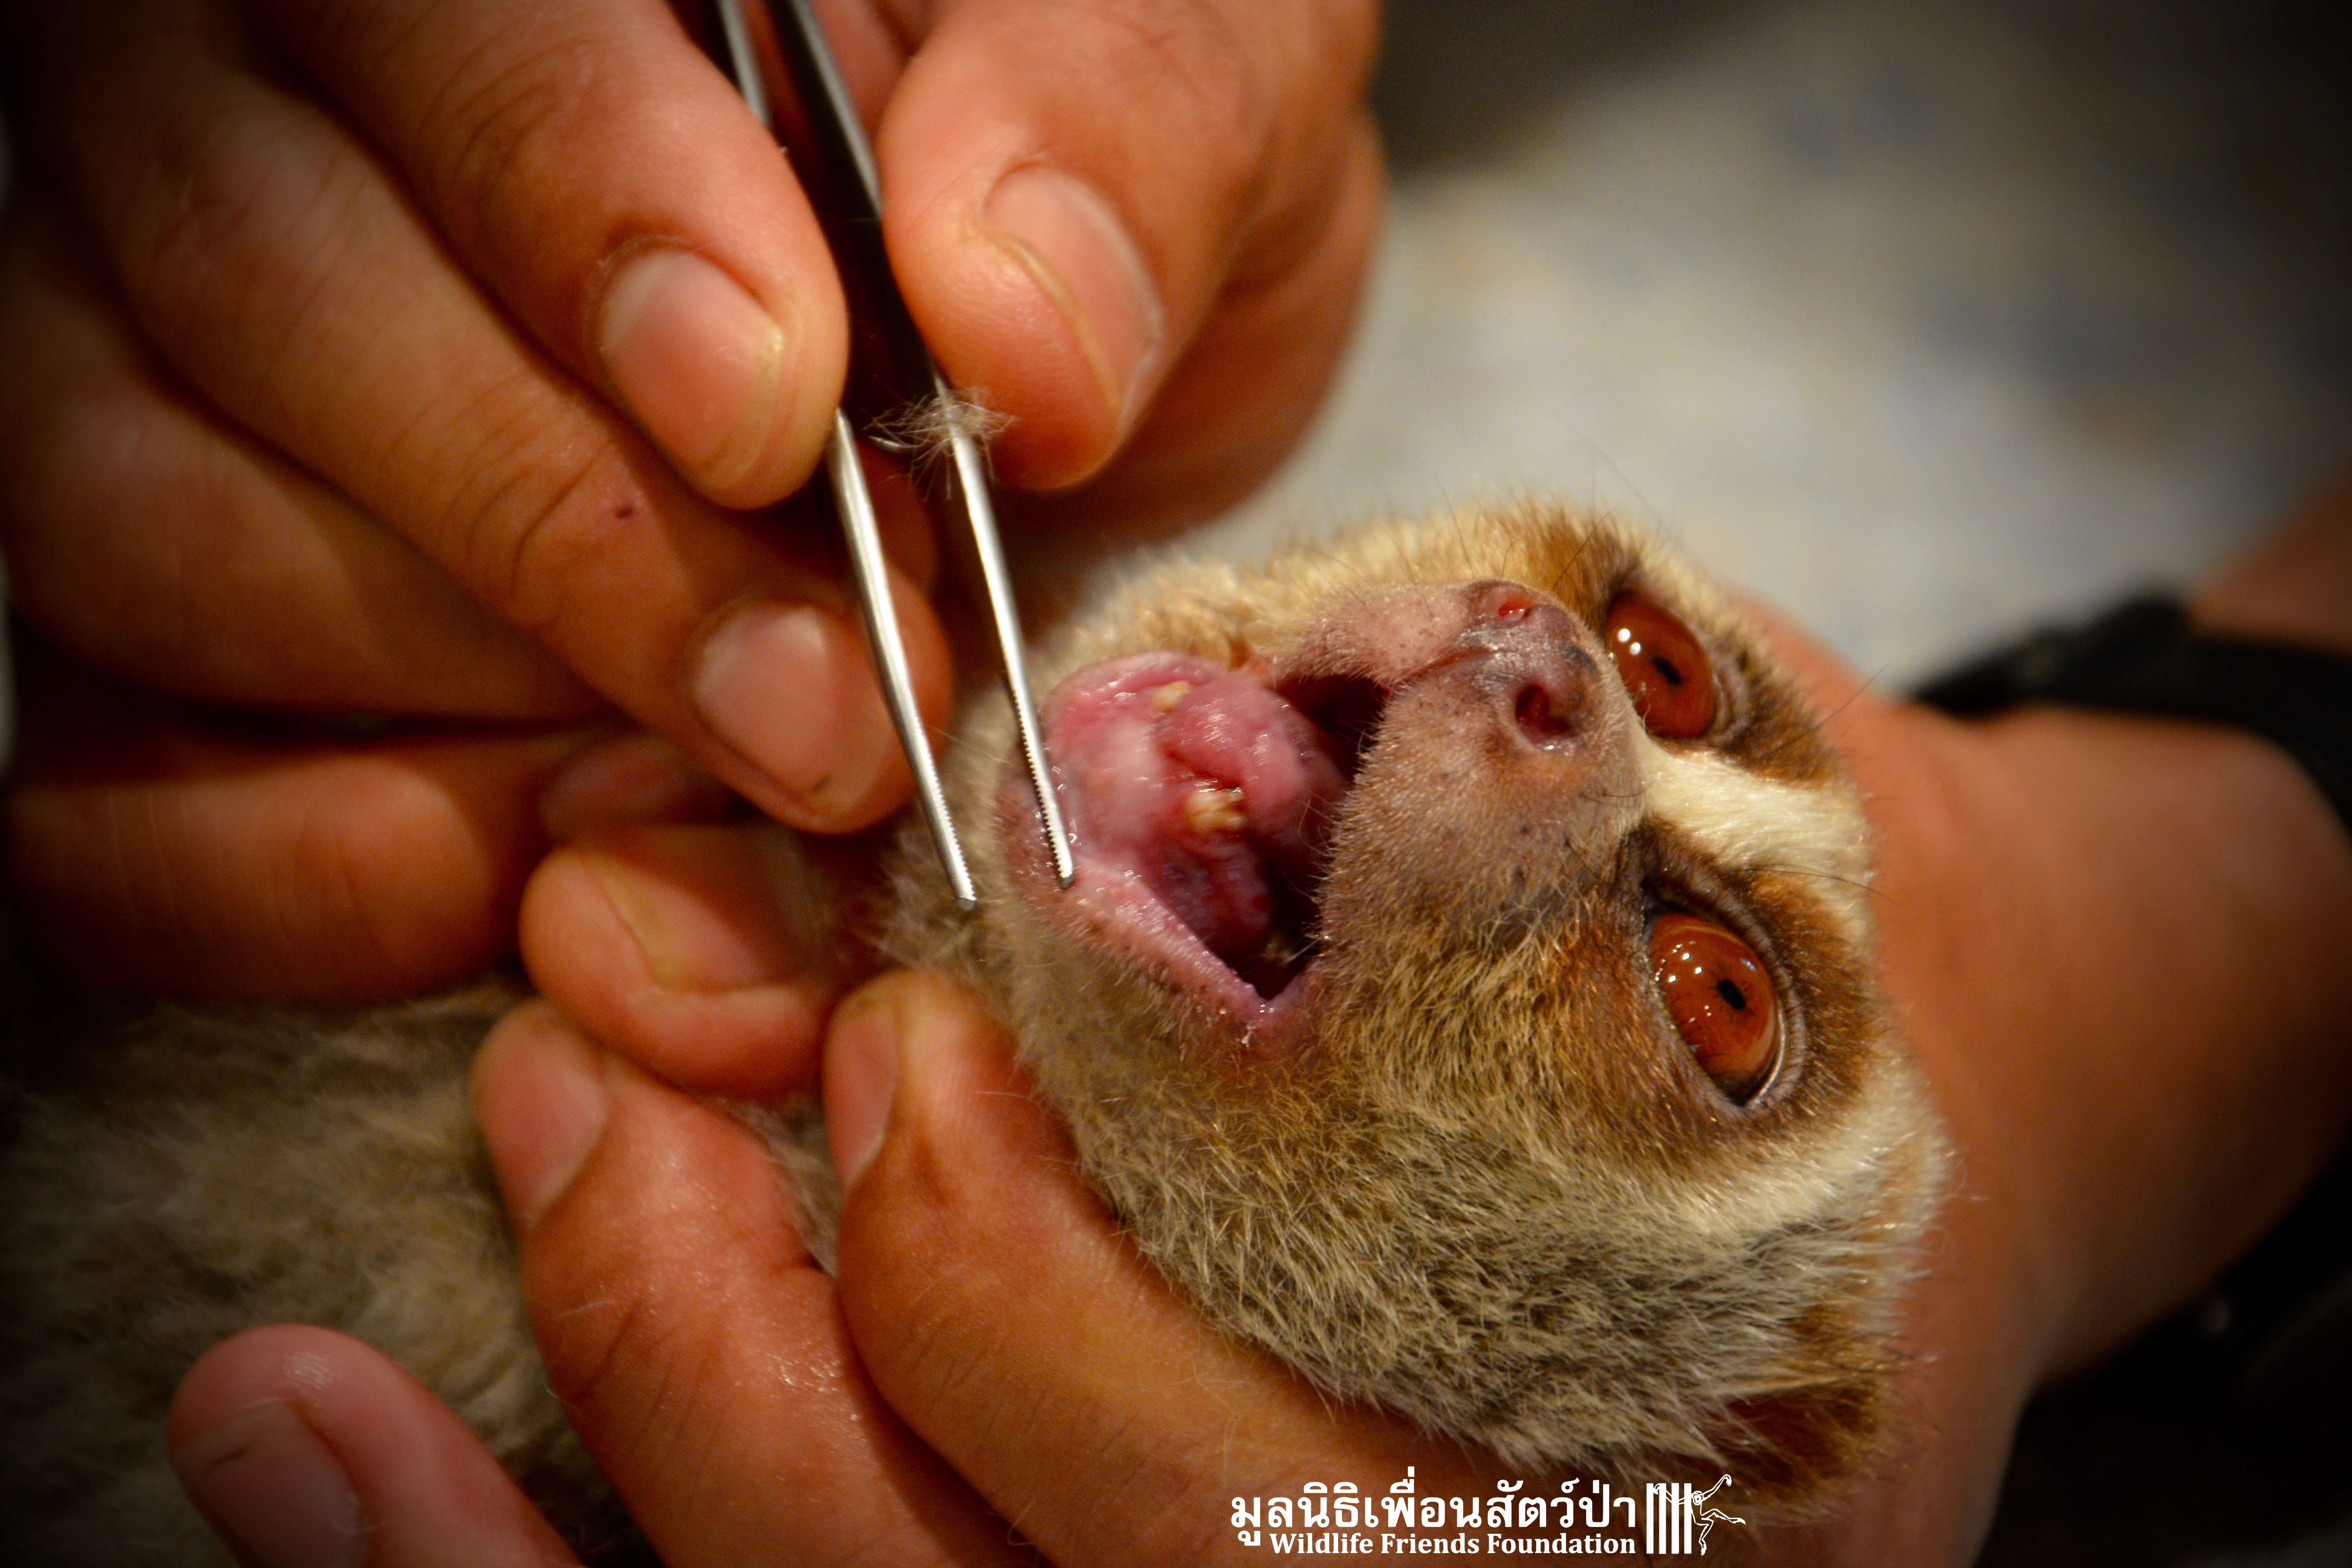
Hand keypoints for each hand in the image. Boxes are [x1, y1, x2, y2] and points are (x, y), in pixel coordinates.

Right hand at [0, 0, 1380, 999]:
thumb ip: (1120, 127)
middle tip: (831, 699)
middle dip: (571, 537)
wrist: (1048, 391)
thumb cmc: (1084, 205)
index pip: (448, 35)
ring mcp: (183, 393)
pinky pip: (111, 787)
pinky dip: (315, 874)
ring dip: (465, 711)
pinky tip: (551, 867)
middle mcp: (274, 142)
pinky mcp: (184, 647)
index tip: (779, 408)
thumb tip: (1016, 314)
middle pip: (265, 301)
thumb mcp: (1188, 93)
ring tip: (752, 770)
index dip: (583, 213)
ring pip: (149, 534)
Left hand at [488, 477, 2350, 1562]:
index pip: (1230, 1482)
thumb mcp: (1628, 830)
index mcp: (1639, 1440)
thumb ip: (1337, 807)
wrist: (1961, 1064)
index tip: (879, 1034)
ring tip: (308, 1388)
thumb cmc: (1782, 899)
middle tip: (579, 1100)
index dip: (996, 1263)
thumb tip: (1010, 808)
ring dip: (572, 1518)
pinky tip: (340, 1477)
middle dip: (732, 1371)